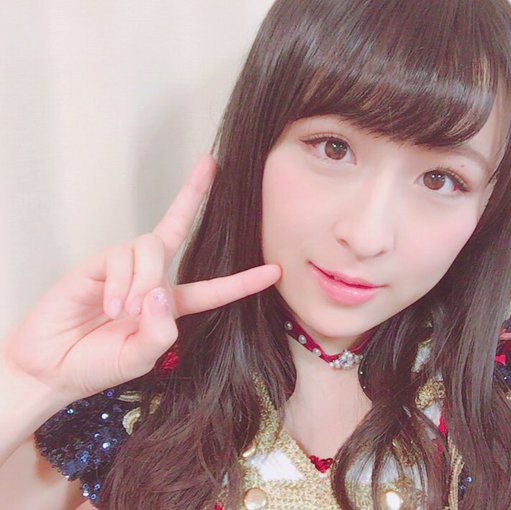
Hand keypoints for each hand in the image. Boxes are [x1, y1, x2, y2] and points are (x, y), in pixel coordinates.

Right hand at [1, 155, 280, 405]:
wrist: (50, 367)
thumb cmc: (97, 365)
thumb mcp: (141, 358)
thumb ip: (160, 332)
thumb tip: (160, 290)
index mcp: (170, 305)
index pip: (212, 288)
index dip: (242, 281)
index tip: (273, 270)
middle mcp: (150, 279)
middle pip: (176, 227)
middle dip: (192, 194)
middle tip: (210, 164)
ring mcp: (123, 267)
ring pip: (152, 248)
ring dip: (143, 281)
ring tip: (125, 312)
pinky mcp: (97, 262)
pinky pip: (122, 257)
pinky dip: (120, 284)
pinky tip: (108, 306)